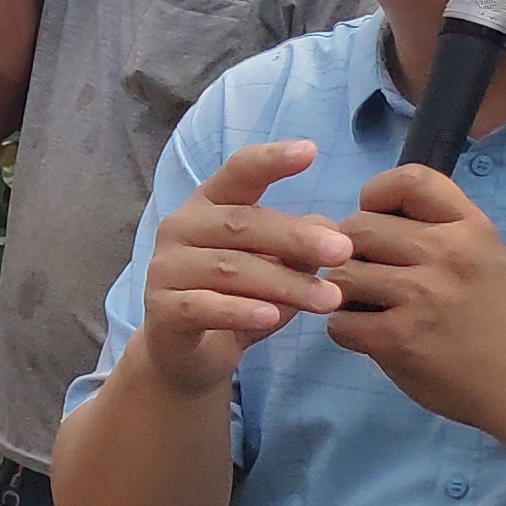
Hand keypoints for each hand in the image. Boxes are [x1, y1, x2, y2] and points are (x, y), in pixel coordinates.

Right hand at [131, 140, 349, 396]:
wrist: (187, 354)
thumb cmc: (236, 297)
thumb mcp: (275, 266)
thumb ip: (298, 245)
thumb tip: (331, 228)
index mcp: (208, 203)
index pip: (238, 171)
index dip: (271, 159)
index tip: (311, 150)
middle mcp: (180, 226)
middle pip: (242, 223)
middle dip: (296, 236)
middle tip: (344, 251)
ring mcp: (166, 268)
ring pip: (230, 269)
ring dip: (284, 283)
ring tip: (328, 299)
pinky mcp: (161, 310)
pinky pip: (204, 307)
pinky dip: (240, 312)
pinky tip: (271, 318)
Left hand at [320, 163, 505, 429]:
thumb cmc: (499, 314)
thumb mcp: (485, 253)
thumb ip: (438, 225)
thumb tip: (370, 210)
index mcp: (470, 227)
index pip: (408, 180)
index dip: (378, 193)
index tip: (378, 217)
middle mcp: (446, 254)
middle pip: (358, 227)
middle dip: (351, 249)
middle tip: (369, 272)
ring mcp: (421, 297)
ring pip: (342, 274)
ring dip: (344, 291)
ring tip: (368, 305)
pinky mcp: (399, 339)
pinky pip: (340, 321)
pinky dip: (346, 329)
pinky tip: (370, 334)